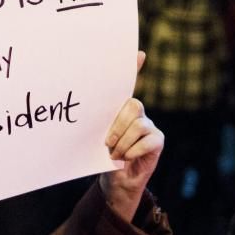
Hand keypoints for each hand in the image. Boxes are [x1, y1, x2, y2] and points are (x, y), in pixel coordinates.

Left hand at [100, 52, 163, 221]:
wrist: (113, 180)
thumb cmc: (100, 155)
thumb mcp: (93, 137)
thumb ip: (93, 123)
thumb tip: (77, 110)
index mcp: (118, 108)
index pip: (128, 83)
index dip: (135, 67)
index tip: (139, 53)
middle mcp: (136, 113)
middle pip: (132, 105)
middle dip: (117, 125)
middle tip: (106, 142)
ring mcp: (149, 125)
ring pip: (138, 124)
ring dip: (122, 143)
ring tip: (114, 154)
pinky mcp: (158, 140)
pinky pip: (147, 140)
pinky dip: (133, 151)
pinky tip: (126, 158)